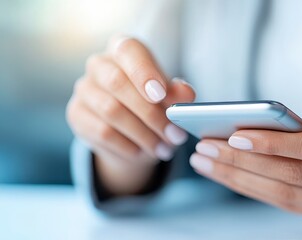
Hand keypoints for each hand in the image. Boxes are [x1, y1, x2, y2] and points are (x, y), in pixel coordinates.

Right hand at [67, 37, 194, 194]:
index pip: (129, 51)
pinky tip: (143, 152)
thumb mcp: (169, 97)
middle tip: (174, 134)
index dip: (144, 72)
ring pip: (111, 111)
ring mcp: (84, 89)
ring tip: (164, 148)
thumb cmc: (152, 103)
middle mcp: (99, 64)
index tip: (161, 94)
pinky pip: (102, 132)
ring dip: (143, 134)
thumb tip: (186, 95)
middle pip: (118, 83)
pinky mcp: (76, 114)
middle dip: (151, 113)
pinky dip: (127, 146)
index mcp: (124, 50)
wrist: (130, 131)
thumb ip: (178, 93)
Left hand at [191, 92, 301, 223]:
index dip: (272, 144)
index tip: (233, 136)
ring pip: (282, 196)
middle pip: (290, 177)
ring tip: (205, 163)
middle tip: (204, 148)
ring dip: (238, 180)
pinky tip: (228, 176)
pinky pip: (286, 205)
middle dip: (242, 164)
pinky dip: (253, 189)